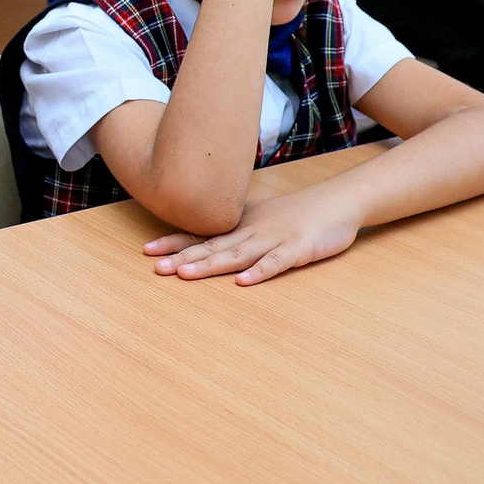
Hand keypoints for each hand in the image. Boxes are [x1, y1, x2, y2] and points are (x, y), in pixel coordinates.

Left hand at [145, 187, 359, 283]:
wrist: (337, 201)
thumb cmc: (296, 213)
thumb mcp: (260, 217)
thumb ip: (234, 230)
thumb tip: (205, 242)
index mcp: (241, 224)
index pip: (202, 234)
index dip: (175, 243)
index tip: (146, 251)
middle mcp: (251, 231)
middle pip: (212, 246)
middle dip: (182, 257)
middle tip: (156, 268)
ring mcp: (274, 239)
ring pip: (237, 254)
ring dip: (210, 265)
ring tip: (185, 275)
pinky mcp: (298, 249)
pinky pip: (276, 262)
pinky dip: (259, 272)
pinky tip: (242, 282)